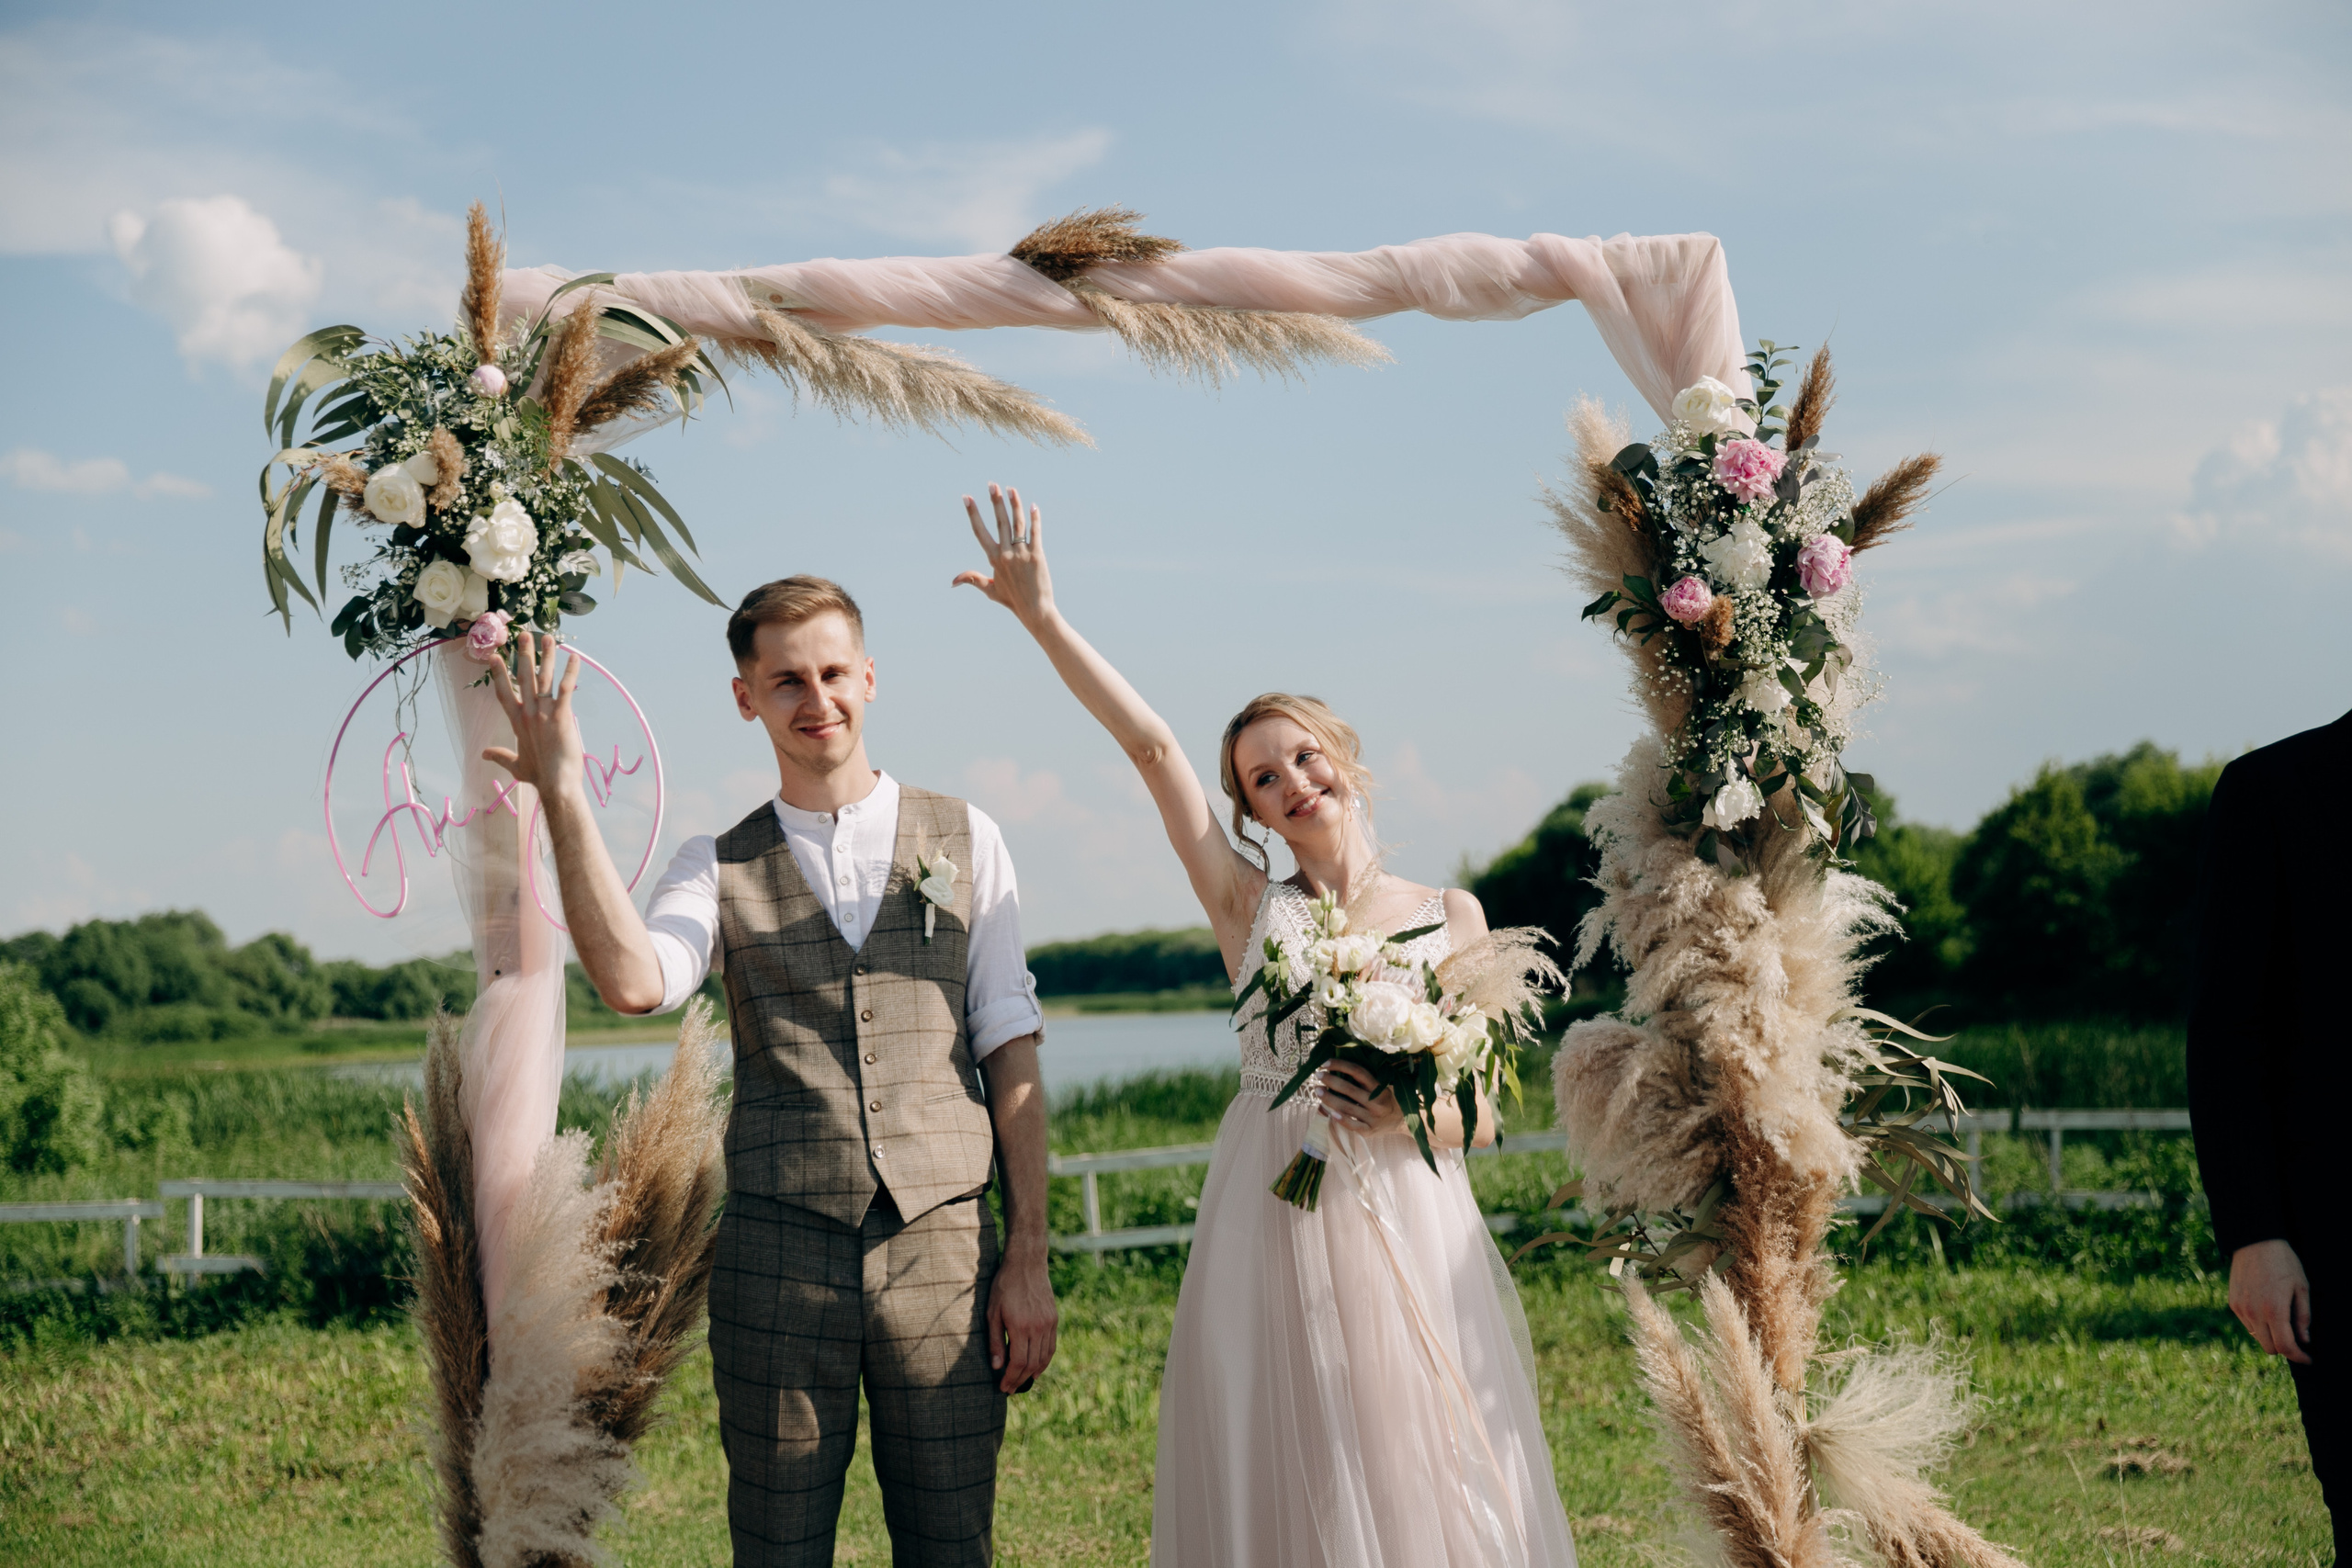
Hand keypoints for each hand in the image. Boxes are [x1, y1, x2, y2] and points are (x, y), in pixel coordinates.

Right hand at [480, 632, 585, 804]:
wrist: (556, 785)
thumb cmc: (539, 776)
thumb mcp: (516, 765)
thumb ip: (500, 757)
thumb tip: (483, 754)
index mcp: (517, 722)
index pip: (504, 692)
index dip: (498, 674)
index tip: (493, 656)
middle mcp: (528, 713)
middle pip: (523, 678)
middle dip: (523, 655)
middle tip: (523, 634)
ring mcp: (544, 713)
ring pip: (544, 678)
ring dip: (546, 657)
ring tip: (549, 638)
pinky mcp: (561, 715)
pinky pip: (566, 688)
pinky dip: (571, 672)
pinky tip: (575, 657)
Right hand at [954, 483, 1054, 626]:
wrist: (1035, 610)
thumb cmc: (1012, 600)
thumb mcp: (990, 590)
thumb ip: (972, 579)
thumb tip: (953, 581)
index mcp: (993, 559)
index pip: (980, 531)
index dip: (973, 513)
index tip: (967, 498)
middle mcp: (1006, 553)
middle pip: (1000, 522)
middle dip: (995, 501)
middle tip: (992, 484)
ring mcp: (1022, 553)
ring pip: (1017, 524)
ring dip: (1014, 504)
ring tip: (1011, 489)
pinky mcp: (1037, 555)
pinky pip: (1035, 533)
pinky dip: (1035, 519)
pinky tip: (1033, 506)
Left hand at [986, 1241, 1057, 1393]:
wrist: (1027, 1264)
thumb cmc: (1004, 1286)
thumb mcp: (992, 1312)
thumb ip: (995, 1341)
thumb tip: (997, 1367)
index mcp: (1021, 1327)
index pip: (1018, 1363)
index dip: (1011, 1379)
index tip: (1003, 1388)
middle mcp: (1038, 1328)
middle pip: (1032, 1364)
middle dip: (1020, 1380)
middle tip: (1010, 1389)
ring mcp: (1049, 1324)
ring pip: (1044, 1358)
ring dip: (1034, 1373)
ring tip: (1022, 1381)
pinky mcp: (1054, 1319)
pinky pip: (1051, 1346)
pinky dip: (1045, 1361)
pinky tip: (1036, 1367)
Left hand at [1318, 1062, 1403, 1136]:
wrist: (1402, 1121)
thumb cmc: (1387, 1100)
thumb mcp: (1382, 1087)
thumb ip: (1365, 1081)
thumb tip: (1338, 1069)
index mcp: (1380, 1088)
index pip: (1358, 1072)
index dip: (1341, 1065)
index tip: (1325, 1063)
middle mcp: (1377, 1102)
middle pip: (1349, 1089)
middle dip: (1330, 1081)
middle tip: (1317, 1076)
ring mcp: (1373, 1118)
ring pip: (1347, 1107)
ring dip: (1329, 1098)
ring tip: (1317, 1090)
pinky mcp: (1369, 1131)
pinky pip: (1352, 1125)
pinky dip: (1341, 1119)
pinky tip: (1329, 1113)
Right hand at [2230, 1238, 2311, 1363]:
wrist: (2254, 1242)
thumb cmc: (2283, 1262)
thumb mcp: (2301, 1287)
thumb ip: (2303, 1317)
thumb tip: (2303, 1340)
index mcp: (2274, 1310)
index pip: (2286, 1346)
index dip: (2298, 1357)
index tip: (2307, 1358)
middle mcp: (2254, 1313)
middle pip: (2270, 1347)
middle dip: (2285, 1348)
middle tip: (2296, 1340)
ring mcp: (2241, 1309)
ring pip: (2258, 1337)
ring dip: (2270, 1336)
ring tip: (2281, 1322)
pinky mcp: (2233, 1303)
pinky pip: (2248, 1325)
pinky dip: (2259, 1325)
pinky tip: (2266, 1310)